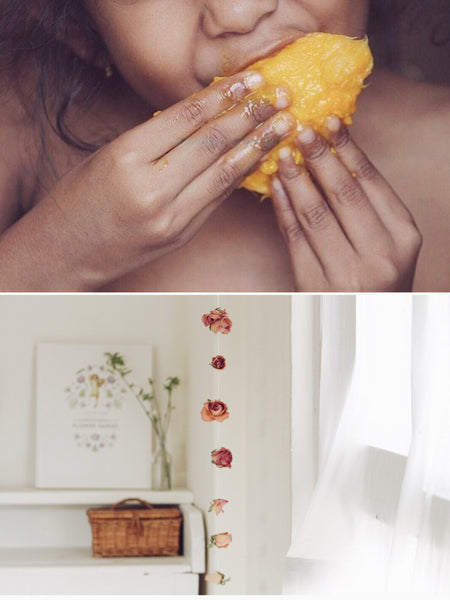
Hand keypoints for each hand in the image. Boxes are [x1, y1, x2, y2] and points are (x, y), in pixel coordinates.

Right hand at [37, 72, 295, 288]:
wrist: (65, 253)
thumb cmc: (79, 200)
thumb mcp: (108, 156)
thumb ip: (154, 139)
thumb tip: (202, 119)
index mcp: (126, 158)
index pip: (185, 119)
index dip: (222, 98)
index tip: (249, 81)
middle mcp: (151, 188)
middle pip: (211, 145)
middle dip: (250, 118)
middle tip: (279, 99)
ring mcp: (169, 217)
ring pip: (223, 175)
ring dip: (256, 148)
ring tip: (281, 127)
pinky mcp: (180, 236)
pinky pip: (216, 199)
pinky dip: (238, 176)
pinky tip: (257, 159)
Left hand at [270, 116, 421, 290]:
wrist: (367, 326)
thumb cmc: (379, 276)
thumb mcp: (390, 242)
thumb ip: (369, 206)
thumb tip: (335, 155)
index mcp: (403, 236)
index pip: (370, 182)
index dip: (347, 148)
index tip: (329, 122)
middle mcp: (379, 255)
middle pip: (342, 194)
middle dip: (318, 157)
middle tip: (300, 129)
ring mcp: (345, 274)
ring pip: (314, 215)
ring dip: (295, 180)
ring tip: (283, 154)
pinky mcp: (314, 285)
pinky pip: (293, 239)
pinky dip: (282, 209)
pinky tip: (276, 187)